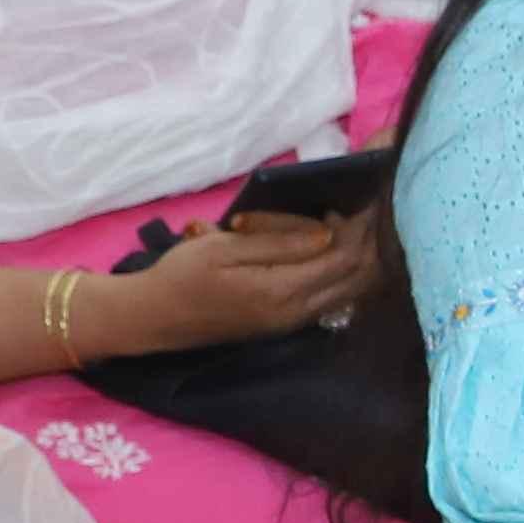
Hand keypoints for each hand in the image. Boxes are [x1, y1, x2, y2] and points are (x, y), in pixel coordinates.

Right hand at [95, 207, 381, 353]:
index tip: (362, 197)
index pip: (344, 258)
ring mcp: (294, 323)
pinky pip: (333, 299)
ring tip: (353, 224)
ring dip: (362, 258)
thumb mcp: (222, 248)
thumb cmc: (181, 275)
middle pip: (359, 277)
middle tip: (364, 208)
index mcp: (281, 291)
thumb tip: (327, 233)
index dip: (361, 227)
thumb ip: (277, 242)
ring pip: (351, 291)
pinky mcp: (287, 325)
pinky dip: (345, 273)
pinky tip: (336, 249)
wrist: (152, 318)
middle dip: (370, 241)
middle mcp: (296, 313)